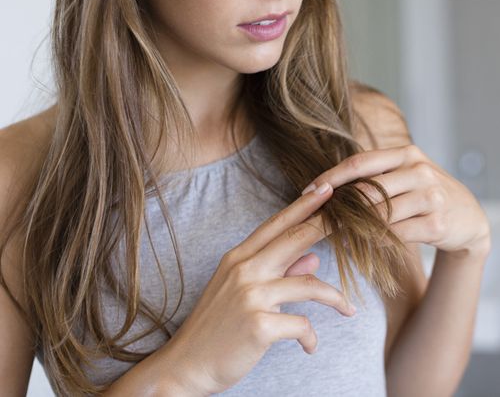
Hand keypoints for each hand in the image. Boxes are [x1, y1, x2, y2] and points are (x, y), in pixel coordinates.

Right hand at [160, 182, 355, 395]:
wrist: (186, 365)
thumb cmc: (216, 326)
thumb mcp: (242, 292)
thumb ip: (278, 272)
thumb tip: (312, 259)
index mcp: (238, 257)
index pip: (276, 224)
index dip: (303, 205)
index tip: (325, 188)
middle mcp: (244, 269)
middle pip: (294, 238)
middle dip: (326, 224)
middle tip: (354, 216)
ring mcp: (250, 295)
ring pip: (308, 284)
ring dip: (335, 298)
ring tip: (348, 309)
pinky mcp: (258, 324)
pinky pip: (301, 324)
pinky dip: (310, 337)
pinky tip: (309, 346)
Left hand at [301, 144, 491, 259]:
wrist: (468, 217)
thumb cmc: (423, 193)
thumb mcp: (404, 174)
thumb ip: (373, 176)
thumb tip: (326, 187)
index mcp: (405, 154)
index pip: (359, 162)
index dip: (330, 177)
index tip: (308, 190)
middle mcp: (419, 171)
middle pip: (367, 190)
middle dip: (338, 206)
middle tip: (316, 217)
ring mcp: (430, 197)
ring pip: (379, 214)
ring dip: (352, 226)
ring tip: (332, 233)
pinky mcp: (437, 224)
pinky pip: (395, 234)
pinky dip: (372, 241)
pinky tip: (357, 244)